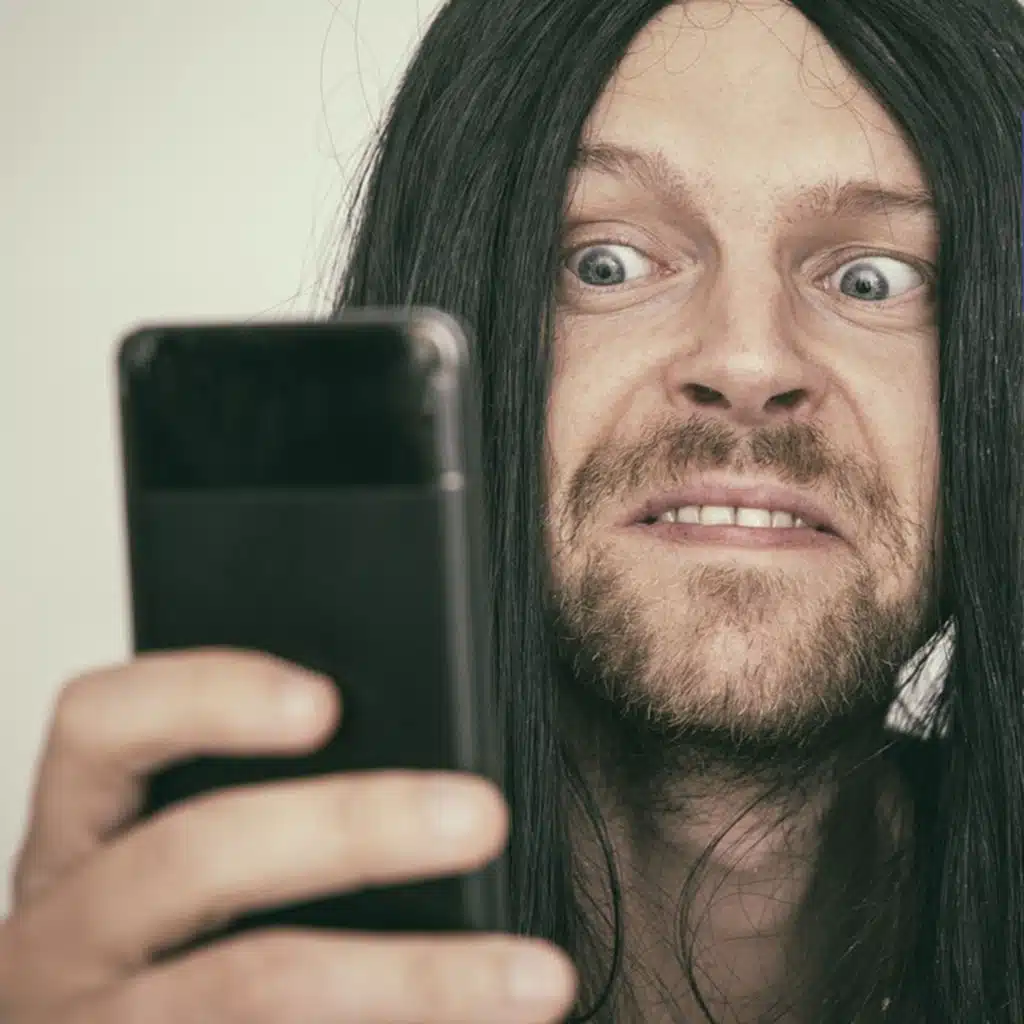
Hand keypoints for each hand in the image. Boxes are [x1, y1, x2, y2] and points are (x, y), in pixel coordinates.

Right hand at [0, 649, 576, 1022]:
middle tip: (482, 816)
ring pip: (253, 987)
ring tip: (535, 977)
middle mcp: (66, 931)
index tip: (325, 701)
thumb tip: (413, 740)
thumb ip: (264, 796)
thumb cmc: (177, 938)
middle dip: (352, 829)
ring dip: (413, 979)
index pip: (104, 726)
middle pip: (195, 852)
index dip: (207, 699)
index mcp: (81, 837)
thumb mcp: (186, 855)